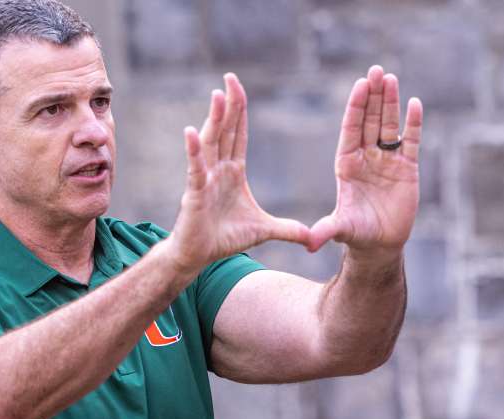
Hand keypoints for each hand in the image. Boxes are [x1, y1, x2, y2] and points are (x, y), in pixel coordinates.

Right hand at [167, 73, 308, 274]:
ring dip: (214, 119)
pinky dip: (193, 151)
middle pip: (224, 131)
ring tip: (217, 95)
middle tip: (230, 77)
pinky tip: (191, 132)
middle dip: (228, 104)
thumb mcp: (263, 231)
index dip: (240, 112)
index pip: (238, 135)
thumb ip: (287, 230)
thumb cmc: (223, 238)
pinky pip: (196, 169)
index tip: (239, 89)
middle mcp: (217, 170)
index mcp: (233, 172)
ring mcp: (205, 180)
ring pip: (210, 143)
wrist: (198, 256)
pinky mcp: (195, 194)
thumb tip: (311, 237)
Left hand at [306, 66, 422, 253]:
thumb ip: (326, 231)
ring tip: (391, 78)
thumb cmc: (357, 234)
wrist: (380, 244)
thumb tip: (308, 244)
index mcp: (347, 164)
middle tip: (376, 71)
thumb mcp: (341, 230)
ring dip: (390, 103)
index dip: (356, 107)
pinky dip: (413, 124)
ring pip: (389, 125)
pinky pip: (411, 141)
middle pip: (370, 120)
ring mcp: (387, 160)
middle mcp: (366, 157)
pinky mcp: (407, 168)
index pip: (351, 129)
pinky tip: (414, 104)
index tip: (360, 85)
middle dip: (373, 96)